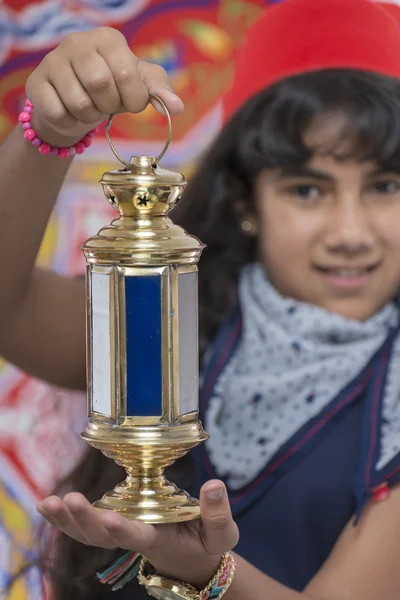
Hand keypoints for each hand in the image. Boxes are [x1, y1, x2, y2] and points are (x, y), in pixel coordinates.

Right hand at [25, 27, 183, 146]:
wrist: (74, 102)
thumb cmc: (112, 89)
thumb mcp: (139, 85)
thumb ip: (159, 91)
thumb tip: (177, 107)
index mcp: (108, 38)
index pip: (127, 74)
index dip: (134, 99)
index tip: (131, 102)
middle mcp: (77, 42)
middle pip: (101, 85)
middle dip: (111, 106)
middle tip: (108, 105)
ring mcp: (53, 61)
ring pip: (79, 102)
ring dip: (91, 116)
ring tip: (91, 108)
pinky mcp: (36, 84)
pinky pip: (59, 114)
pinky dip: (71, 123)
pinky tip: (72, 113)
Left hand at [37, 480, 238, 588]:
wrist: (190, 560)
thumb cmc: (206, 545)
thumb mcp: (221, 535)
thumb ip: (218, 514)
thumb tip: (214, 484)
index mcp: (157, 539)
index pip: (136, 537)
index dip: (123, 529)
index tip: (110, 518)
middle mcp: (132, 536)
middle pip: (101, 536)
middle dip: (83, 519)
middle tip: (69, 500)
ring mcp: (118, 531)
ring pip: (86, 533)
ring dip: (66, 520)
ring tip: (47, 503)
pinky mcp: (112, 522)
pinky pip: (84, 525)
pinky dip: (64, 518)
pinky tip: (48, 504)